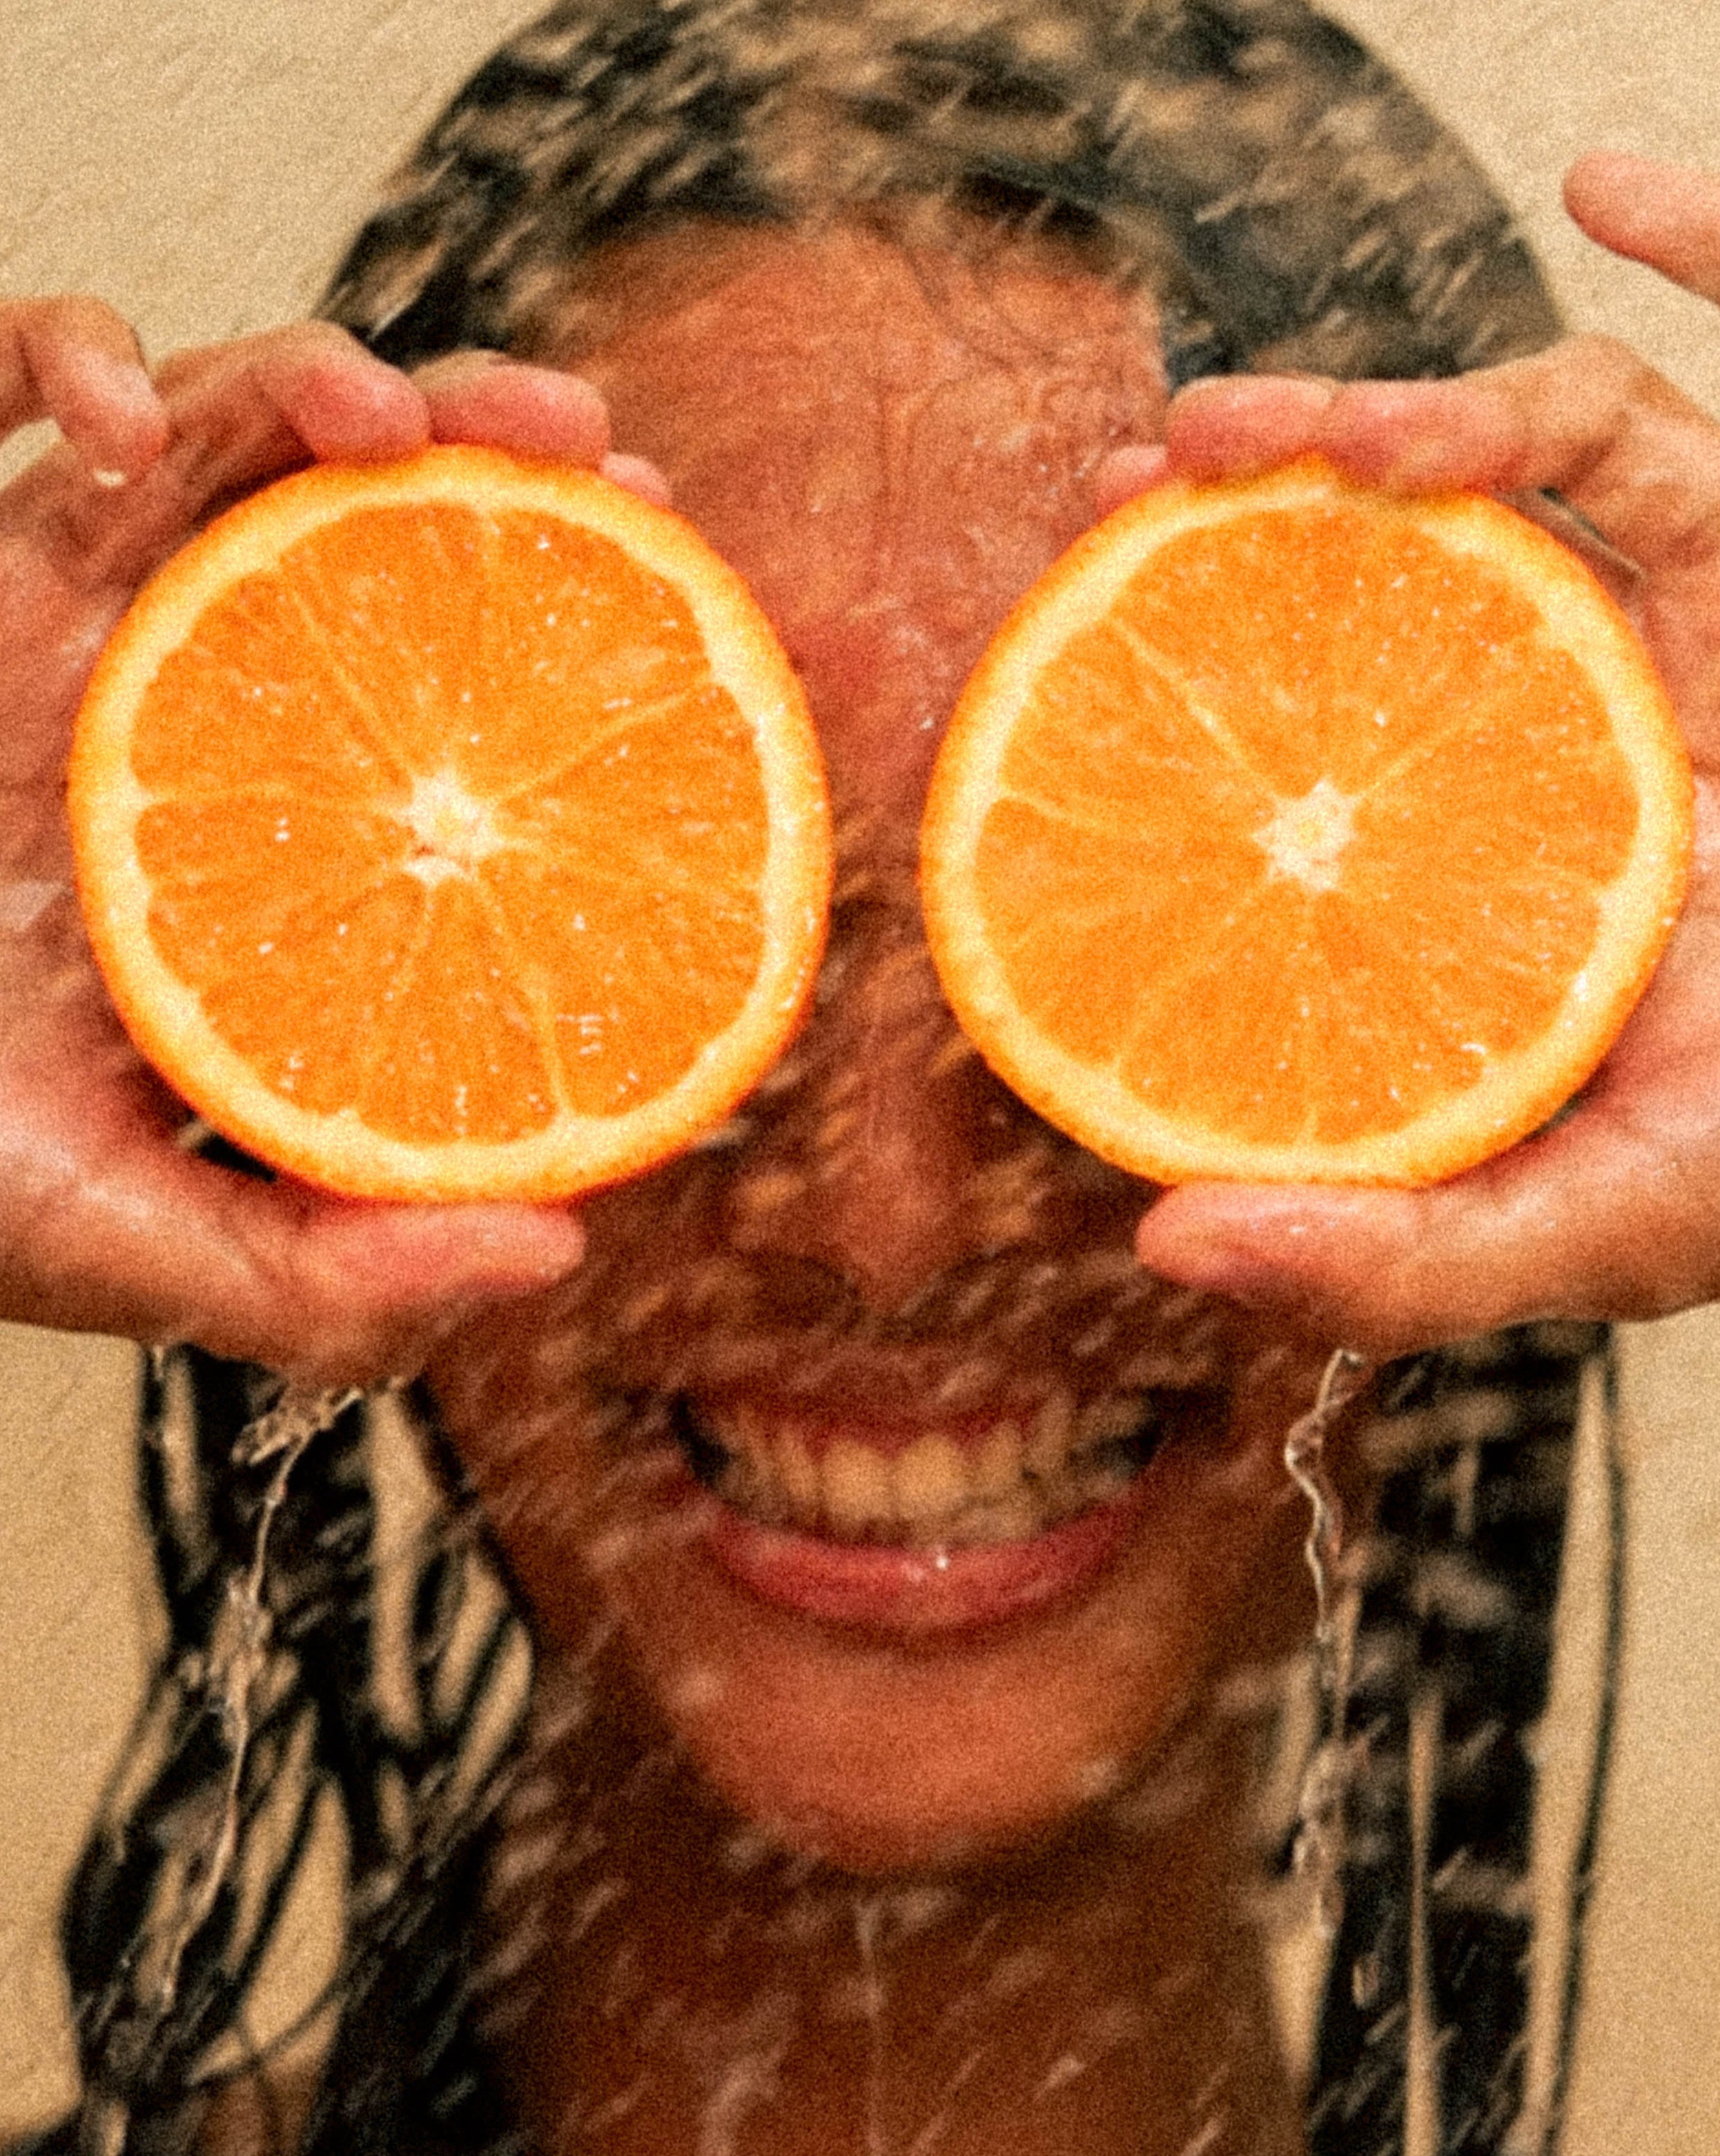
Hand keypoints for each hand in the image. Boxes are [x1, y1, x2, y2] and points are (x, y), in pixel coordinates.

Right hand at [0, 305, 665, 1381]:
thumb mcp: (148, 1243)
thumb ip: (330, 1274)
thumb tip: (549, 1252)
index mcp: (287, 830)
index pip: (456, 689)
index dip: (574, 627)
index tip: (687, 604)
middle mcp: (204, 699)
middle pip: (374, 521)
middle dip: (496, 449)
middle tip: (603, 447)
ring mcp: (81, 616)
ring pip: (227, 431)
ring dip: (323, 375)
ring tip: (395, 415)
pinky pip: (5, 389)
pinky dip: (59, 353)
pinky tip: (106, 420)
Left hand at [1115, 155, 1719, 1356]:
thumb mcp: (1583, 1231)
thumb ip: (1393, 1252)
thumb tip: (1164, 1247)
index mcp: (1479, 851)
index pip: (1309, 712)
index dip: (1180, 651)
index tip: (1057, 623)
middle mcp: (1564, 724)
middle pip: (1399, 548)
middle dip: (1266, 486)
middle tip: (1135, 472)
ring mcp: (1684, 639)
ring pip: (1544, 454)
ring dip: (1416, 401)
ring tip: (1293, 428)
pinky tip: (1635, 182)